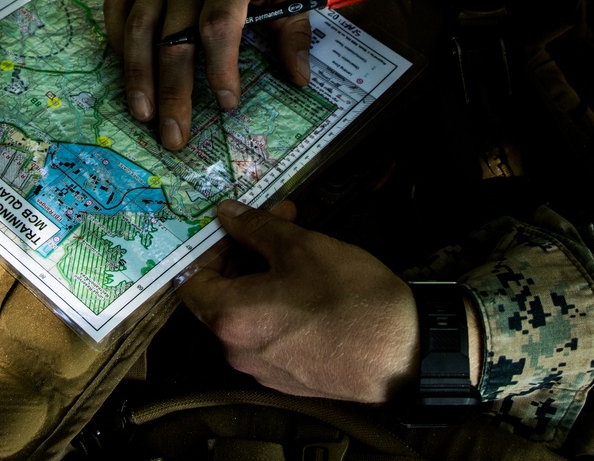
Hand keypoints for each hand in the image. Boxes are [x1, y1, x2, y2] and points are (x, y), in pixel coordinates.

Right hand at [103, 0, 308, 150]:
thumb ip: (293, 30)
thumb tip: (300, 79)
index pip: (218, 30)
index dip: (220, 69)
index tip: (227, 103)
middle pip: (174, 45)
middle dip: (173, 95)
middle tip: (175, 138)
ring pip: (138, 32)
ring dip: (137, 77)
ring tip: (142, 115)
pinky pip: (119, 6)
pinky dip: (115, 37)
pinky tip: (123, 65)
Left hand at [177, 200, 419, 402]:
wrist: (403, 356)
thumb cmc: (349, 297)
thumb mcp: (301, 247)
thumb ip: (256, 228)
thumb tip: (226, 214)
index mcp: (230, 317)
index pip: (190, 281)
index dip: (206, 249)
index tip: (230, 228)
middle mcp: (236, 350)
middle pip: (219, 296)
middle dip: (243, 254)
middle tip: (276, 223)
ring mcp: (262, 370)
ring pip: (246, 314)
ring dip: (263, 276)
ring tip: (299, 245)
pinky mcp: (288, 379)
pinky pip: (268, 335)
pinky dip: (277, 306)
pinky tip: (309, 285)